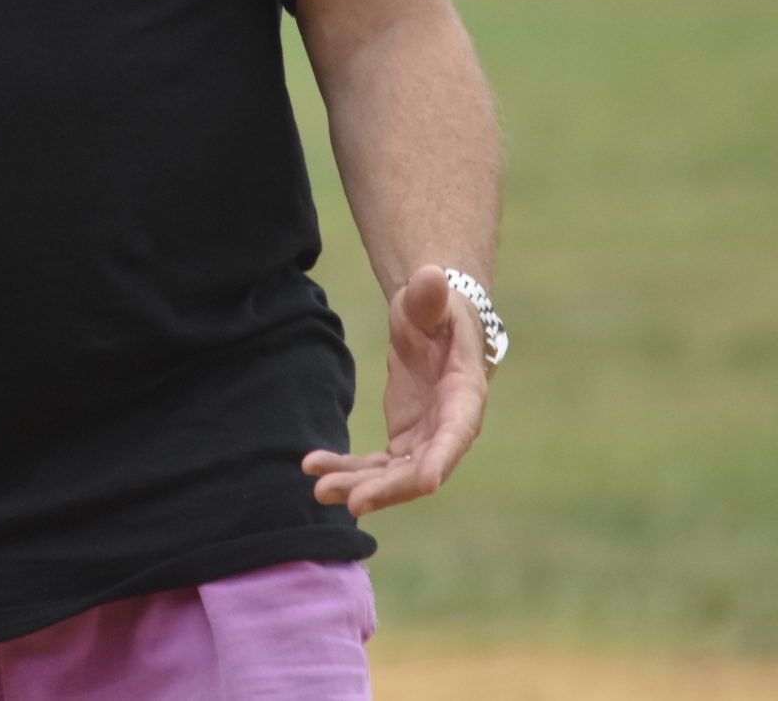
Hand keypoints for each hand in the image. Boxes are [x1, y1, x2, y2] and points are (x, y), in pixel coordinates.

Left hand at [302, 267, 488, 516]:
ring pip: (394, 474)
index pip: (456, 432)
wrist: (432, 324)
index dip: (442, 458)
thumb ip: (430, 296)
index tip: (424, 483)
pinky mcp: (403, 440)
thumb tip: (431, 276)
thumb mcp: (432, 300)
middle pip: (420, 467)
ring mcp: (425, 439)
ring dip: (359, 485)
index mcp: (464, 395)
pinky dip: (347, 468)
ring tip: (319, 491)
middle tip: (351, 501)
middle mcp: (449, 427)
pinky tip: (313, 466)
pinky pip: (374, 464)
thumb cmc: (437, 310)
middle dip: (387, 488)